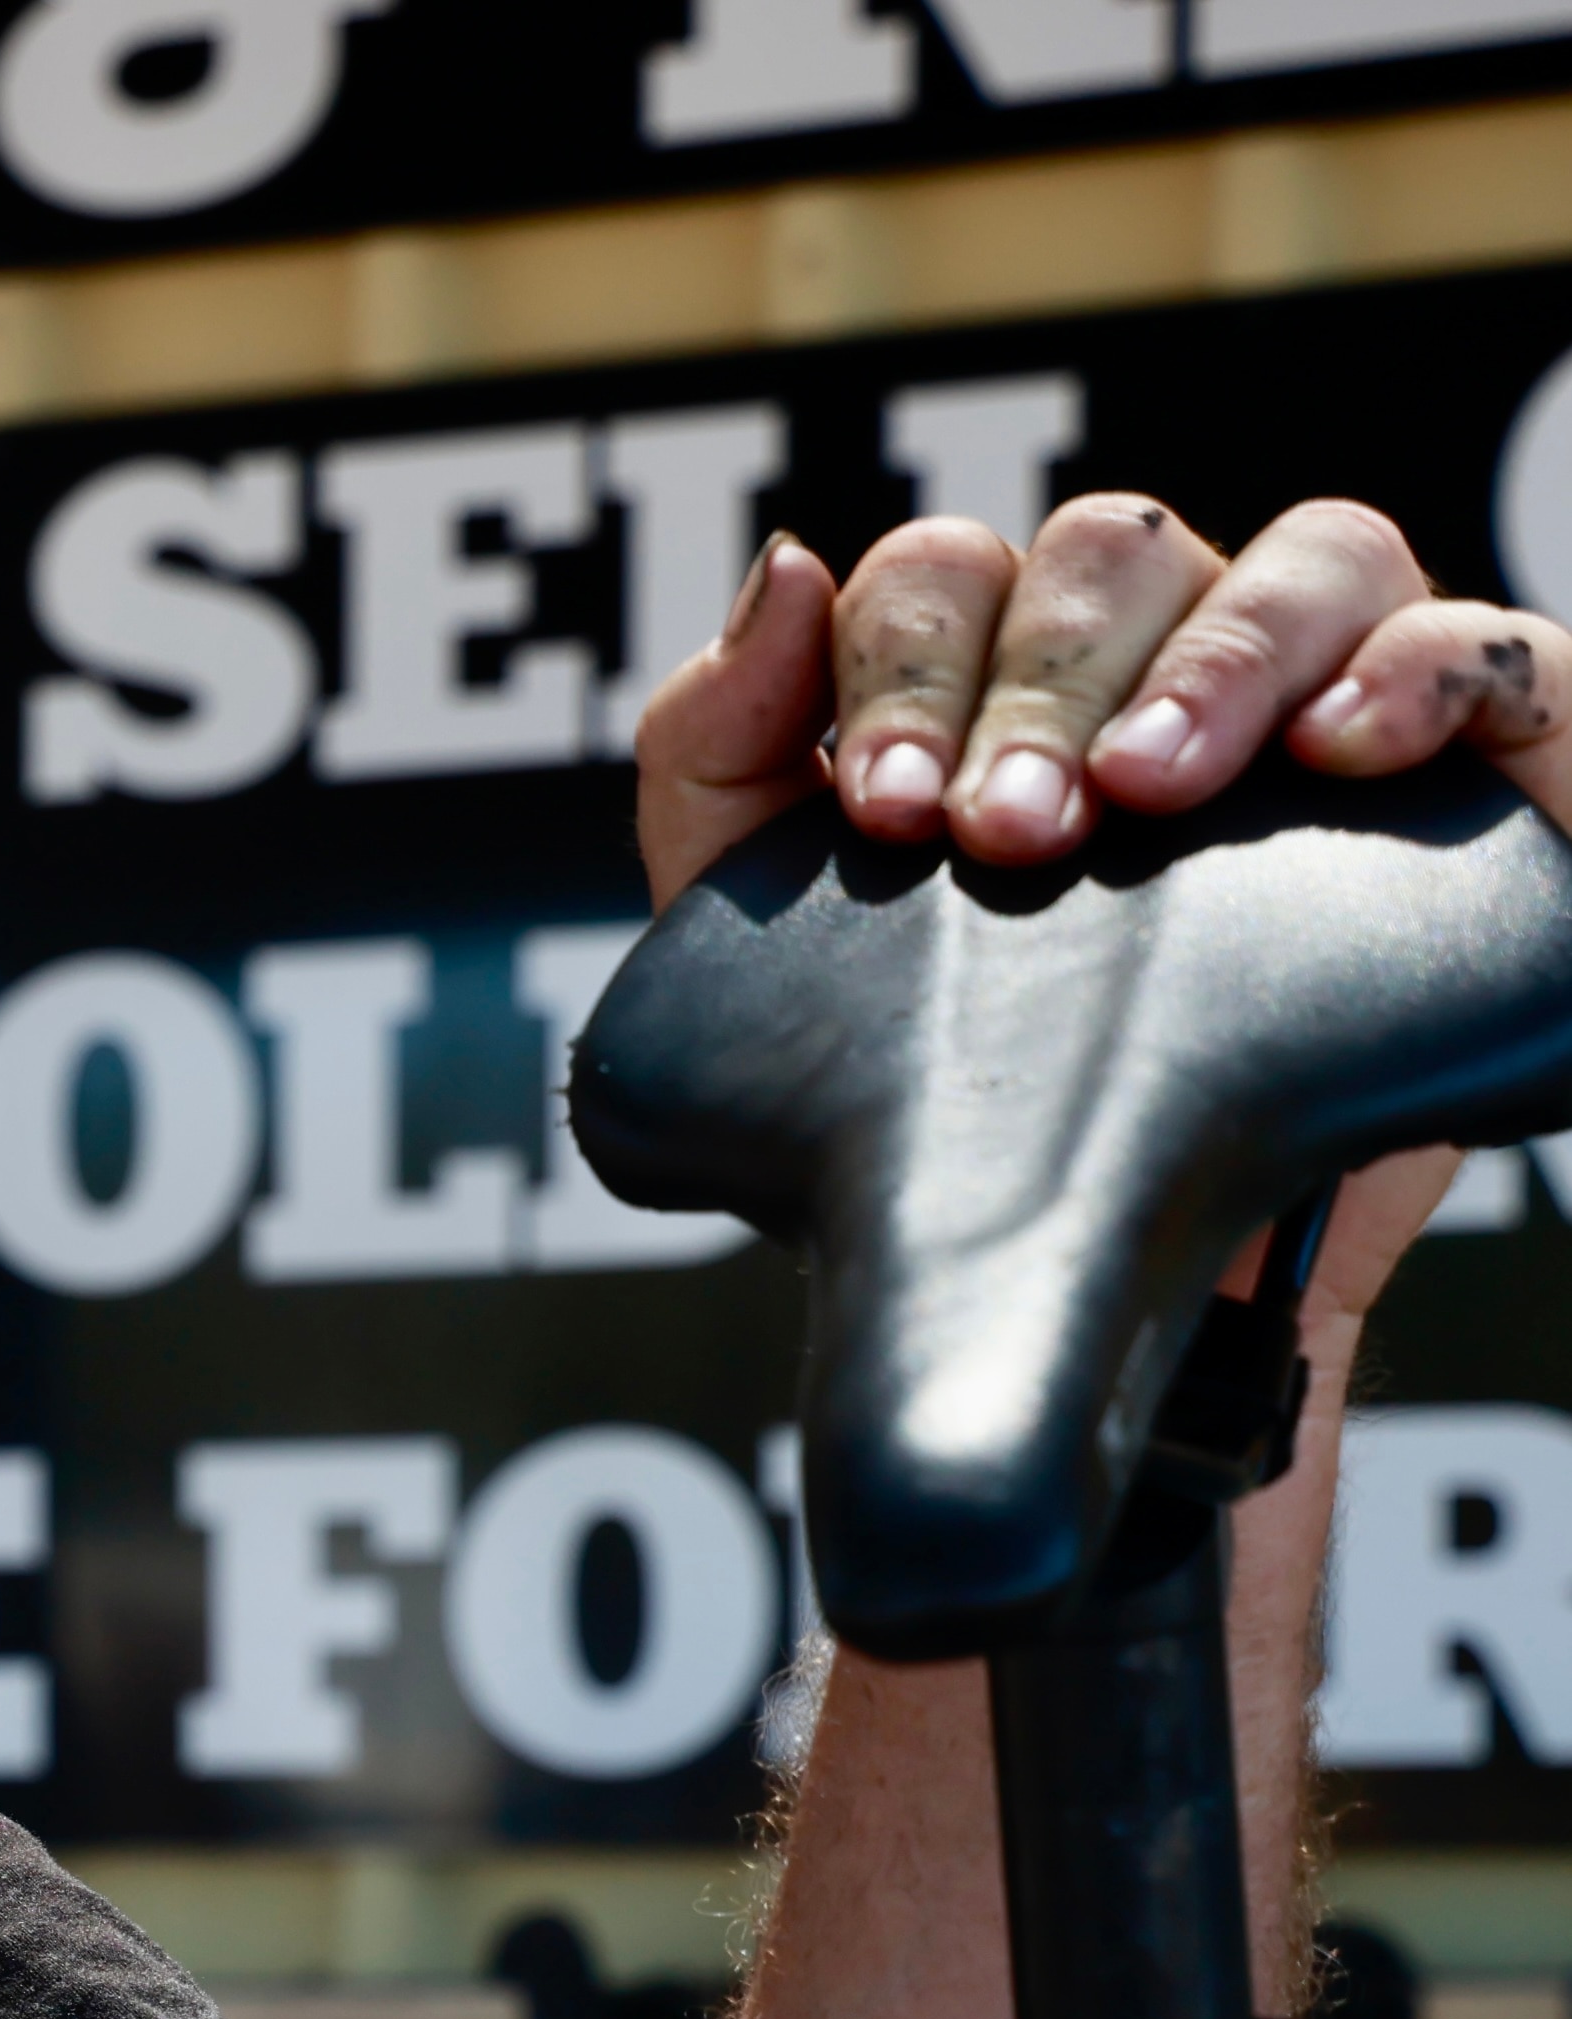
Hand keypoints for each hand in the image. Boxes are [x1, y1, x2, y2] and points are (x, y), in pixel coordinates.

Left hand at [633, 495, 1571, 1320]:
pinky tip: (1346, 745)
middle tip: (1009, 835)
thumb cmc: (943, 1077)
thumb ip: (721, 749)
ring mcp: (1335, 696)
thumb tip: (779, 567)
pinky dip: (1430, 666)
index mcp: (1005, 678)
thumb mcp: (776, 926)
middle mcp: (1173, 659)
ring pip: (1316, 556)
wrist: (1086, 1271)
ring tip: (1154, 791)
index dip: (905, 663)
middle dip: (1045, 684)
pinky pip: (1502, 650)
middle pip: (1120, 549)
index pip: (951, 576)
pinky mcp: (1484, 770)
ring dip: (1219, 660)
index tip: (884, 812)